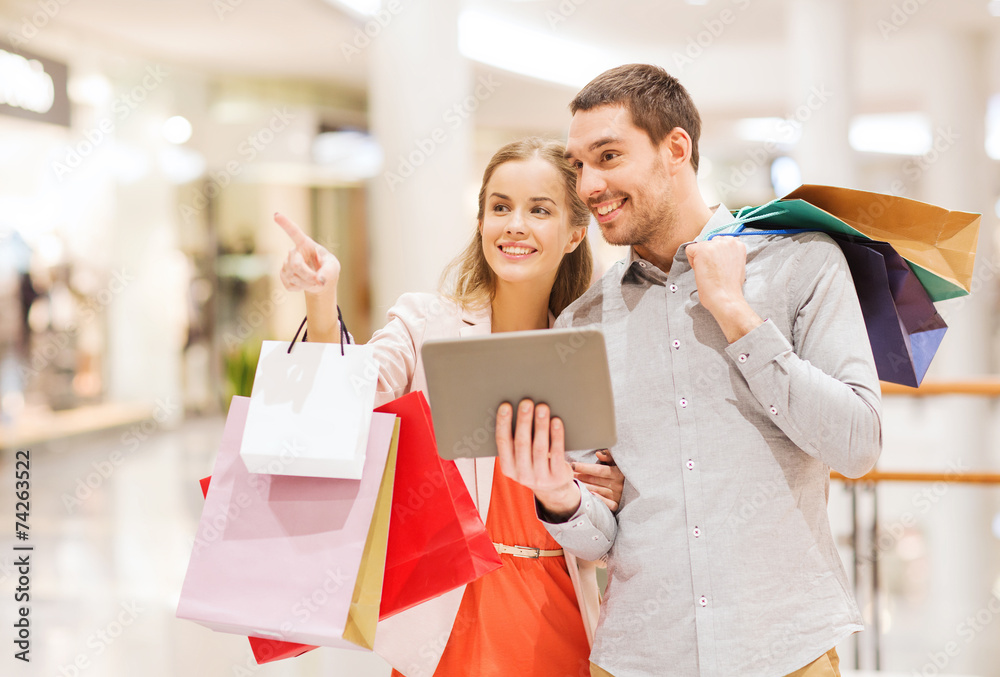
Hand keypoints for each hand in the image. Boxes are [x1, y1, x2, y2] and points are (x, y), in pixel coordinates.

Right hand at [275, 212, 340, 296]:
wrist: (320, 282)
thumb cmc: (328, 269)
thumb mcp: (333, 268)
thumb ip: (328, 273)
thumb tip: (319, 281)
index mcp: (305, 244)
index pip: (294, 232)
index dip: (285, 223)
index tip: (276, 215)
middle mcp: (294, 251)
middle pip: (295, 264)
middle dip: (307, 275)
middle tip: (318, 281)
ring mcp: (286, 263)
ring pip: (292, 276)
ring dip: (306, 283)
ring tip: (313, 281)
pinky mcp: (283, 275)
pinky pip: (289, 284)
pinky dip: (299, 288)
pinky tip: (304, 284)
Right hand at [496, 399, 580, 519]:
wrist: (554, 489)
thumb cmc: (534, 463)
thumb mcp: (520, 458)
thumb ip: (516, 441)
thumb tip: (516, 409)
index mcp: (507, 467)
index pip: (502, 442)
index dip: (503, 423)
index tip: (505, 405)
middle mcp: (521, 474)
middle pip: (521, 443)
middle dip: (524, 421)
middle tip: (527, 402)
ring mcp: (540, 477)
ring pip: (540, 447)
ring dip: (540, 425)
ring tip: (542, 407)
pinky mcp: (556, 476)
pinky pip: (556, 453)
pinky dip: (556, 436)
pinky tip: (556, 422)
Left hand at [573, 449, 624, 511]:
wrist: (635, 487)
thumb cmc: (621, 472)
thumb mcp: (618, 463)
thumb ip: (609, 457)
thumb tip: (598, 453)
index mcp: (618, 473)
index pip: (598, 470)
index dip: (585, 467)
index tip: (573, 465)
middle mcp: (617, 484)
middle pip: (594, 480)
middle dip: (580, 476)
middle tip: (568, 473)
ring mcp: (617, 495)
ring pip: (596, 490)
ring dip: (583, 487)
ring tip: (571, 483)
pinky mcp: (616, 505)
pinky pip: (605, 503)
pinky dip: (596, 499)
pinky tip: (586, 495)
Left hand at [685, 237, 761, 342]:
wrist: (726, 297)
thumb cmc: (730, 287)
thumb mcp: (736, 265)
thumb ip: (729, 255)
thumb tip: (718, 254)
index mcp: (738, 244)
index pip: (720, 243)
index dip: (717, 257)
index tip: (720, 268)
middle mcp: (728, 240)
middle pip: (709, 243)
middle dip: (708, 256)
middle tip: (714, 271)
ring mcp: (715, 244)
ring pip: (699, 247)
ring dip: (700, 259)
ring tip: (709, 272)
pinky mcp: (702, 249)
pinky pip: (689, 250)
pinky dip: (691, 262)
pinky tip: (701, 271)